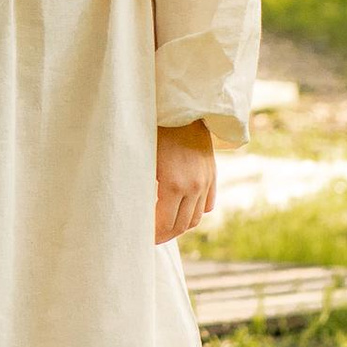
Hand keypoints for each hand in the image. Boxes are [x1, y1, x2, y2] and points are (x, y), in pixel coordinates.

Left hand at [154, 120, 215, 244]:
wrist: (182, 108)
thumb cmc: (156, 131)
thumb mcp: (144, 159)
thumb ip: (143, 187)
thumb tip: (134, 210)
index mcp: (173, 184)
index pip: (165, 225)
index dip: (154, 236)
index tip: (143, 238)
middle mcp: (194, 186)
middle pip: (182, 226)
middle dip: (166, 235)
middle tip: (152, 237)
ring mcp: (206, 181)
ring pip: (196, 218)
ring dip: (181, 225)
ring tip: (165, 226)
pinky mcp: (212, 174)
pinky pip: (207, 204)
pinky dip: (196, 212)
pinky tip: (182, 210)